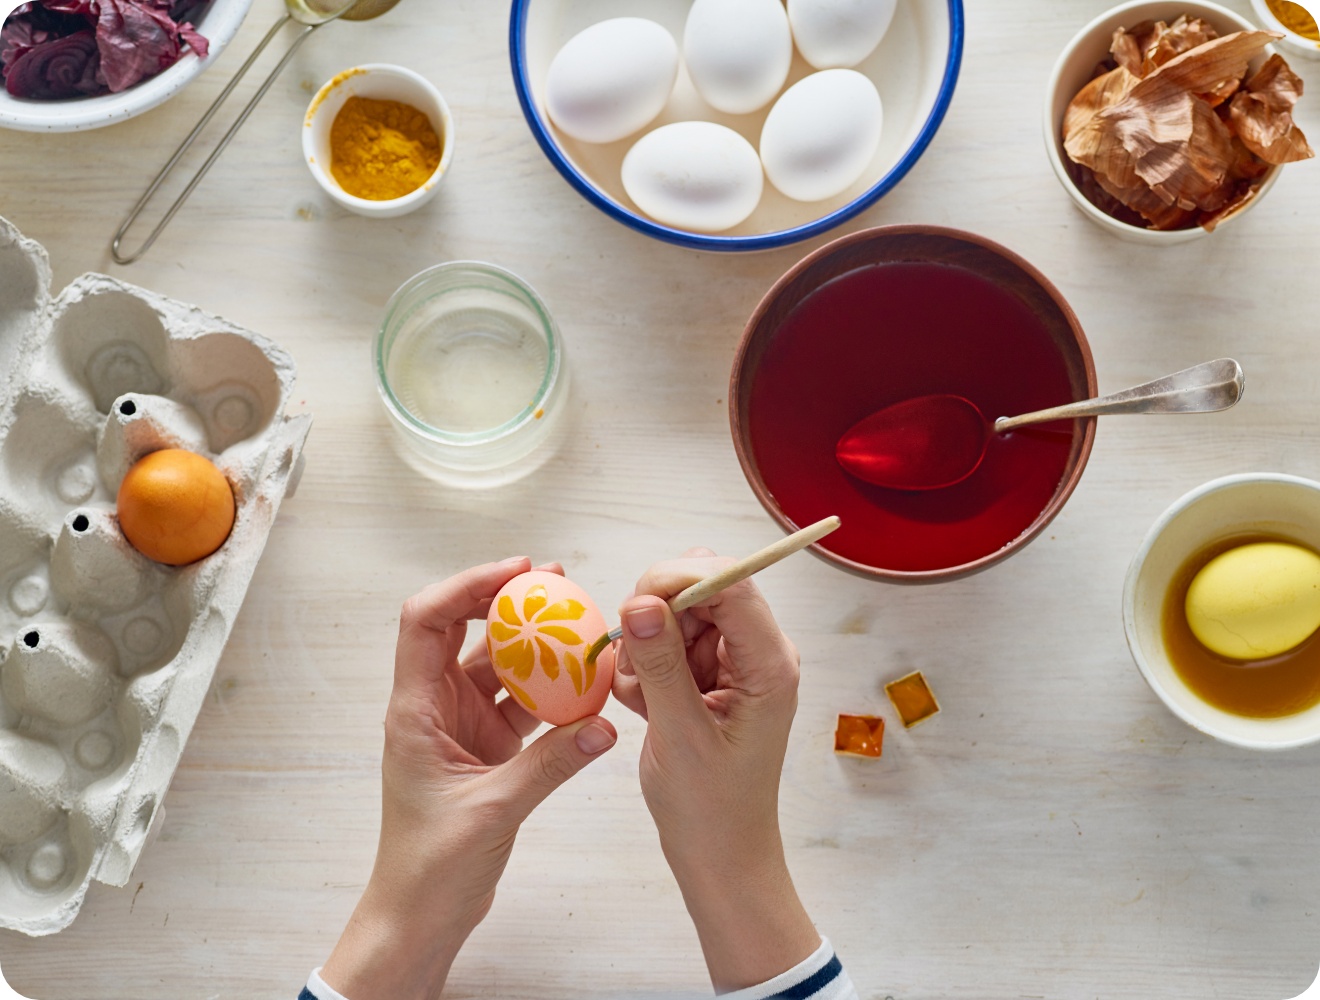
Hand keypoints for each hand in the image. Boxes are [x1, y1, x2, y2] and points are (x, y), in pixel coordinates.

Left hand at [321, 557, 617, 999]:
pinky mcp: (489, 746)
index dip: (468, 586)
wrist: (421, 914)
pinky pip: (523, 702)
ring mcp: (463, 724)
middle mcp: (436, 706)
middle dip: (507, 599)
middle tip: (556, 581)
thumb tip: (602, 725)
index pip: (427, 620)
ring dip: (535, 643)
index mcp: (415, 709)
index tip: (518, 573)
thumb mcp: (492, 811)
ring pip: (499, 663)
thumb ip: (550, 765)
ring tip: (580, 622)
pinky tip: (585, 682)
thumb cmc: (429, 867)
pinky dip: (552, 689)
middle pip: (464, 628)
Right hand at [612, 550, 819, 992]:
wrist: (720, 855)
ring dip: (645, 646)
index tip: (634, 606)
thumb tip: (639, 602)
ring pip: (676, 613)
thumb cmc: (711, 808)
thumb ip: (659, 663)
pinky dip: (644, 666)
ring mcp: (732, 663)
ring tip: (640, 698)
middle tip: (634, 666)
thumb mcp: (680, 735)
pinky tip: (643, 706)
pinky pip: (667, 642)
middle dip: (656, 614)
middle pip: (701, 588)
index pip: (730, 581)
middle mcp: (757, 653)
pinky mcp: (708, 677)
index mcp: (769, 664)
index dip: (679, 578)